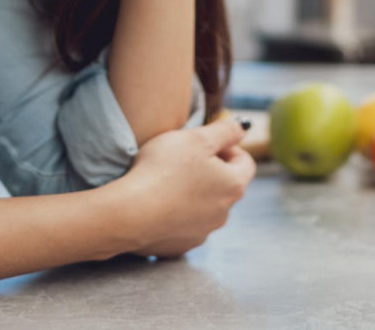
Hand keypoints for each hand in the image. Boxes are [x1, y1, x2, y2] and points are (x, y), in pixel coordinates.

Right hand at [118, 115, 256, 259]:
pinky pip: (183, 225)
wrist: (129, 213)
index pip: (245, 162)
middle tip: (183, 157)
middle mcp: (223, 214)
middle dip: (209, 169)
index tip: (206, 142)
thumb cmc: (163, 170)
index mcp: (233, 186)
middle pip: (224, 185)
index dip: (228, 147)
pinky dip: (175, 213)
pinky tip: (156, 202)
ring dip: (193, 192)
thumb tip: (243, 128)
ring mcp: (201, 233)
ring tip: (167, 180)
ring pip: (204, 206)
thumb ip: (225, 130)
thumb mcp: (197, 137)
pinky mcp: (179, 247)